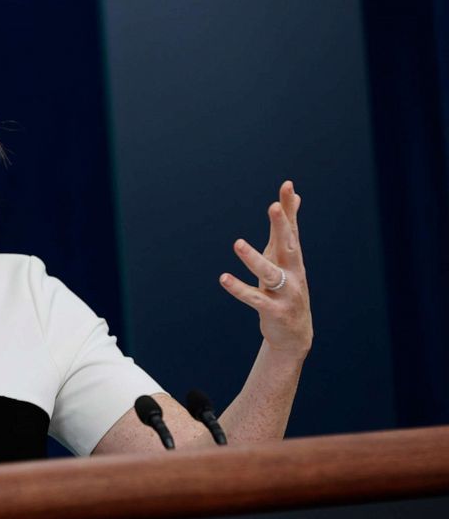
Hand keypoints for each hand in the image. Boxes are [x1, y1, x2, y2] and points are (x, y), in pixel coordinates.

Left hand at [219, 181, 312, 357]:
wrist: (295, 333)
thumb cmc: (287, 288)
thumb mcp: (286, 258)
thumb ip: (286, 229)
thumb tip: (295, 197)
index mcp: (293, 257)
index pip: (291, 228)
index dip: (289, 208)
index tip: (287, 185)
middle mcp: (293, 272)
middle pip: (287, 245)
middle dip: (281, 226)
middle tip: (274, 206)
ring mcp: (285, 292)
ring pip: (269, 273)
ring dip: (253, 258)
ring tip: (237, 243)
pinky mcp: (273, 310)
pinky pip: (254, 298)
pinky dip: (239, 289)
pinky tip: (223, 278)